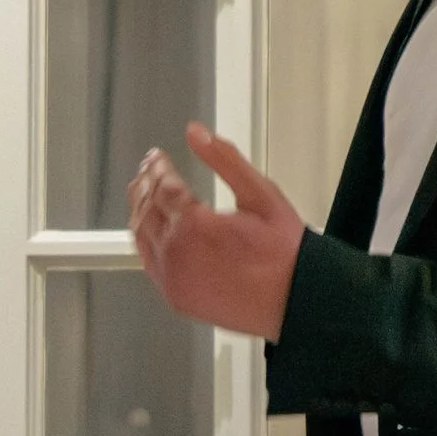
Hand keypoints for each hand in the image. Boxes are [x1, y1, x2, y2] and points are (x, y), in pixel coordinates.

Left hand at [129, 122, 306, 340]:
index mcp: (195, 226)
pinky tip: (151, 229)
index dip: (158, 167)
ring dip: (140, 210)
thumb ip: (225, 160)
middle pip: (146, 209)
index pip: (162, 187)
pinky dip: (146, 240)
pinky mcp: (176, 297)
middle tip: (149, 169)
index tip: (158, 157)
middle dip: (146, 184)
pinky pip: (149, 262)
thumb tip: (197, 134)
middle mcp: (176, 254)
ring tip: (144, 192)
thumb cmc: (284, 254)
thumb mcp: (261, 194)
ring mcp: (173, 279)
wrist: (295, 301)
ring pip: (141, 235)